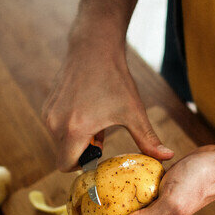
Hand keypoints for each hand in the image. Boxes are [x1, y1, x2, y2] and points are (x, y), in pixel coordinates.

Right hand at [42, 47, 172, 171]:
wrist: (94, 48)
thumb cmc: (115, 79)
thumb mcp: (133, 111)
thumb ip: (147, 139)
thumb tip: (168, 157)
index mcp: (75, 129)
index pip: (66, 165)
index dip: (82, 166)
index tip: (98, 156)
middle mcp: (56, 123)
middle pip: (64, 154)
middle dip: (83, 151)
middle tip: (102, 136)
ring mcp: (49, 113)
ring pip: (60, 141)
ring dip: (76, 138)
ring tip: (96, 120)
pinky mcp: (47, 106)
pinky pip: (56, 127)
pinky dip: (69, 126)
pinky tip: (86, 111)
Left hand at [89, 146, 214, 214]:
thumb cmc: (197, 183)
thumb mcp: (170, 202)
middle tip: (84, 199)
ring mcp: (155, 202)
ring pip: (125, 206)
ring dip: (109, 200)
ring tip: (93, 185)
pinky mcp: (158, 187)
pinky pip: (134, 189)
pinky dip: (122, 185)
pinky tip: (113, 171)